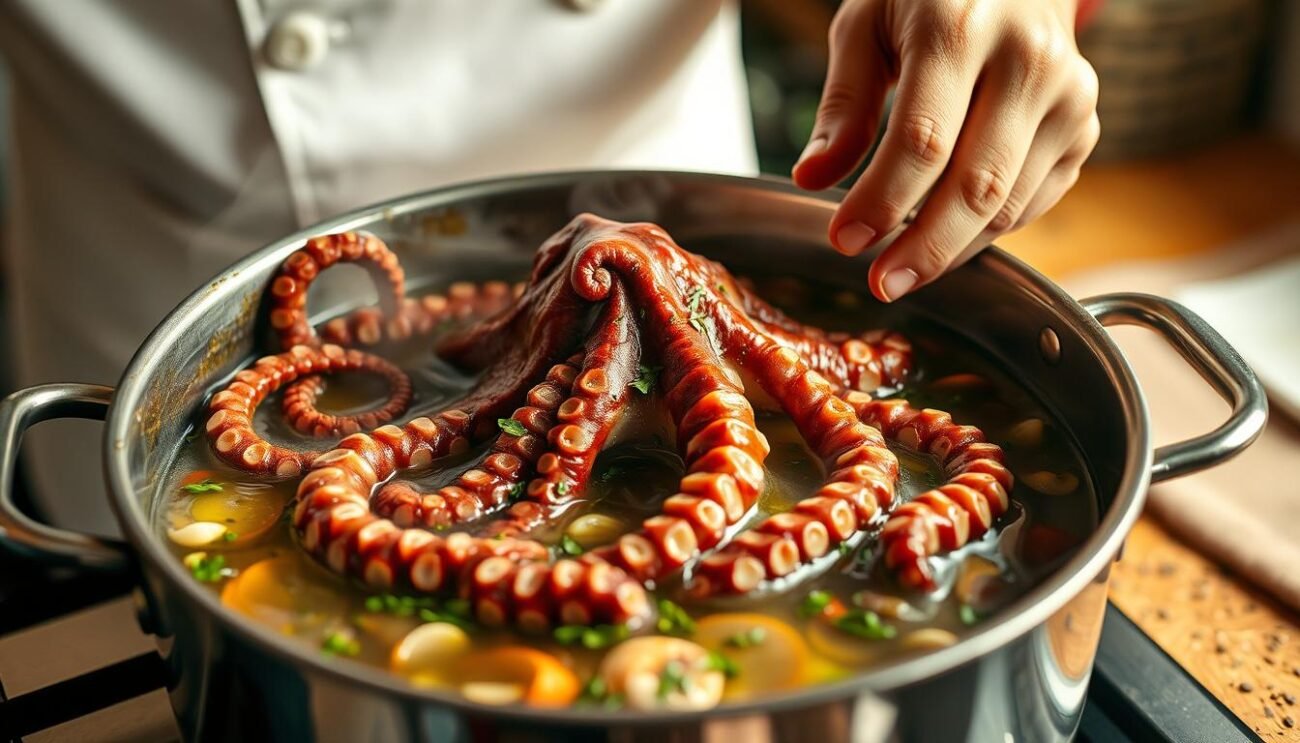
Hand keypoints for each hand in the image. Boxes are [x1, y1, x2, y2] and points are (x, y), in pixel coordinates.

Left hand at [792, 0, 1099, 301]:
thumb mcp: (865, 25)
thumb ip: (842, 104)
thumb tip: (813, 179)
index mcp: (962, 26)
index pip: (923, 140)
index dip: (882, 201)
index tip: (845, 240)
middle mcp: (1028, 60)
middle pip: (976, 184)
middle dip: (924, 248)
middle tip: (882, 284)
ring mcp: (1068, 97)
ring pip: (1008, 204)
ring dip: (951, 249)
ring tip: (902, 267)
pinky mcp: (1083, 128)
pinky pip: (1031, 204)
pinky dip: (984, 234)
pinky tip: (944, 238)